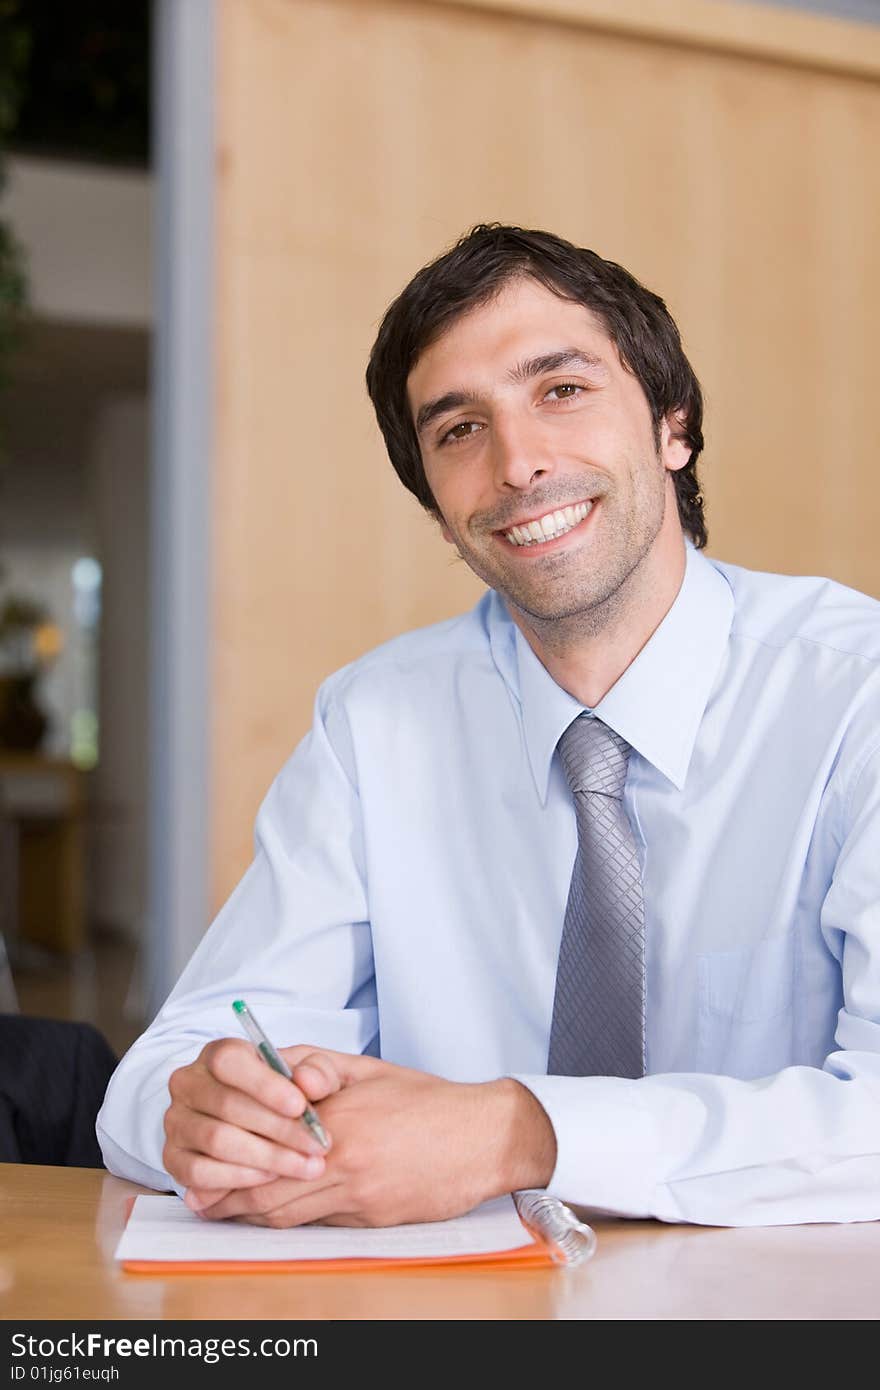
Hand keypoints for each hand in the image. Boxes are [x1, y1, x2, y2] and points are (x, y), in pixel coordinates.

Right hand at [163, 1039, 340, 1194]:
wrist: (268, 1120)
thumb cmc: (289, 1093)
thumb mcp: (312, 1073)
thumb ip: (319, 1071)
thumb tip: (309, 1082)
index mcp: (218, 1054)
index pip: (229, 1061)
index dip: (264, 1085)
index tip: (300, 1106)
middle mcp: (188, 1084)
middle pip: (227, 1106)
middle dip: (278, 1129)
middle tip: (316, 1146)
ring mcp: (177, 1122)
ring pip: (216, 1141)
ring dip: (265, 1158)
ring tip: (304, 1166)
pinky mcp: (173, 1159)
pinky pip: (199, 1174)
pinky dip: (238, 1179)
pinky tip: (270, 1179)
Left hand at [185, 1051, 556, 1227]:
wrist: (481, 1137)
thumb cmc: (425, 1099)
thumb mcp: (367, 1069)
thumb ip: (318, 1068)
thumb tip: (281, 1075)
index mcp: (338, 1123)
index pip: (267, 1149)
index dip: (231, 1162)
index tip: (204, 1164)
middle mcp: (343, 1164)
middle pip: (268, 1192)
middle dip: (229, 1198)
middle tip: (200, 1198)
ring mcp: (359, 1197)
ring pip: (289, 1215)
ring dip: (252, 1215)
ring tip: (224, 1211)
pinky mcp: (373, 1220)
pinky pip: (319, 1225)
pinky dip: (291, 1223)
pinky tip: (275, 1215)